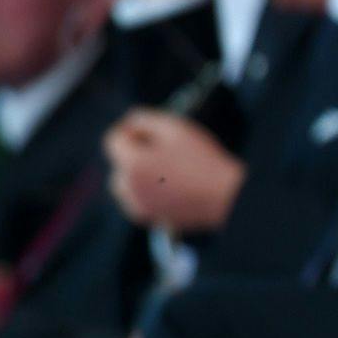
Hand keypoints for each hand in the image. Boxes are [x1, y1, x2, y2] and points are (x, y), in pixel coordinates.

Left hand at [104, 109, 244, 232]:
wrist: (224, 196)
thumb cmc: (202, 161)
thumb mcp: (176, 128)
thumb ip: (146, 119)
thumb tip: (130, 121)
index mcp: (132, 163)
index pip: (113, 140)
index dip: (129, 129)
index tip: (146, 127)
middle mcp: (129, 188)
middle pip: (119, 163)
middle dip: (135, 152)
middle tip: (164, 148)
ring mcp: (138, 205)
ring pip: (125, 184)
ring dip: (138, 173)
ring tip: (168, 168)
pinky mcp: (149, 218)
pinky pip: (137, 200)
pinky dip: (146, 191)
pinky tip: (171, 185)